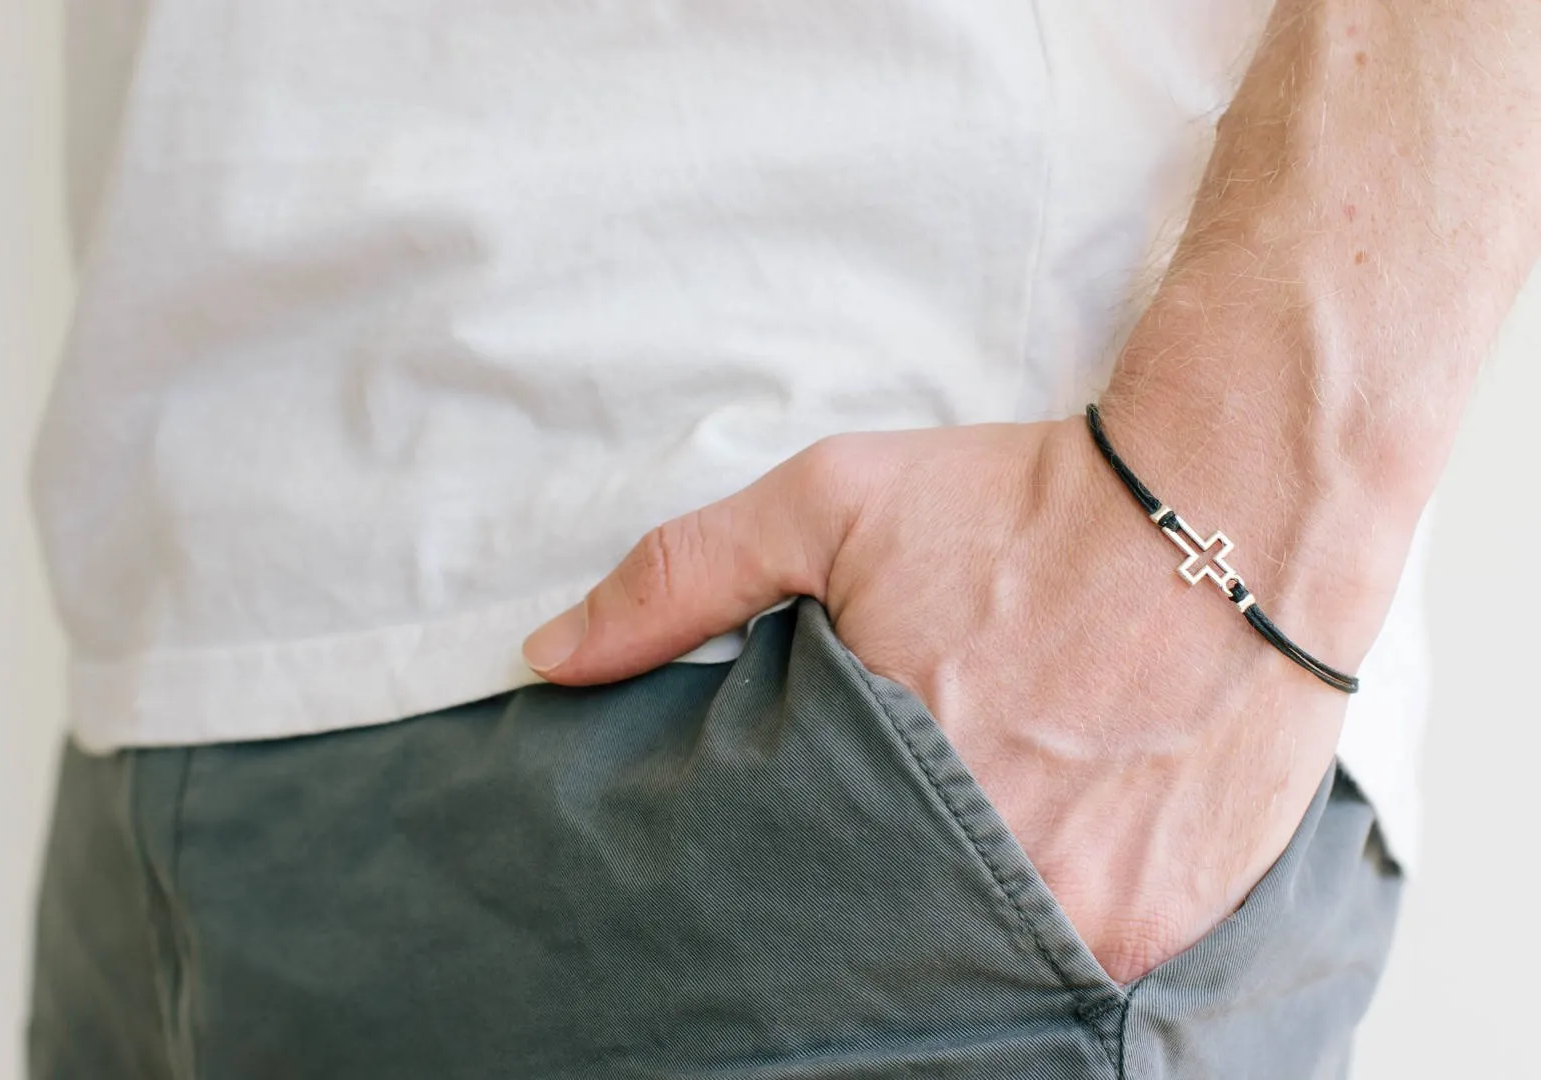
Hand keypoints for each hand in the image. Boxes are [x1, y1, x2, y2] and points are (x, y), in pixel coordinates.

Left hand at [521, 415, 1351, 982]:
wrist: (1237, 507)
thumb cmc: (1028, 504)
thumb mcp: (836, 502)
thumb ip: (685, 579)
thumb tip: (554, 659)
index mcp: (890, 778)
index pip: (774, 891)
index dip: (764, 883)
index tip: (758, 872)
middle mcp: (988, 874)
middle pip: (872, 939)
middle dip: (854, 905)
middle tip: (861, 851)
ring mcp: (1083, 918)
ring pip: (972, 969)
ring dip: (946, 925)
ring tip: (951, 854)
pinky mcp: (1161, 933)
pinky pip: (1069, 974)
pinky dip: (1040, 933)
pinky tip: (1037, 861)